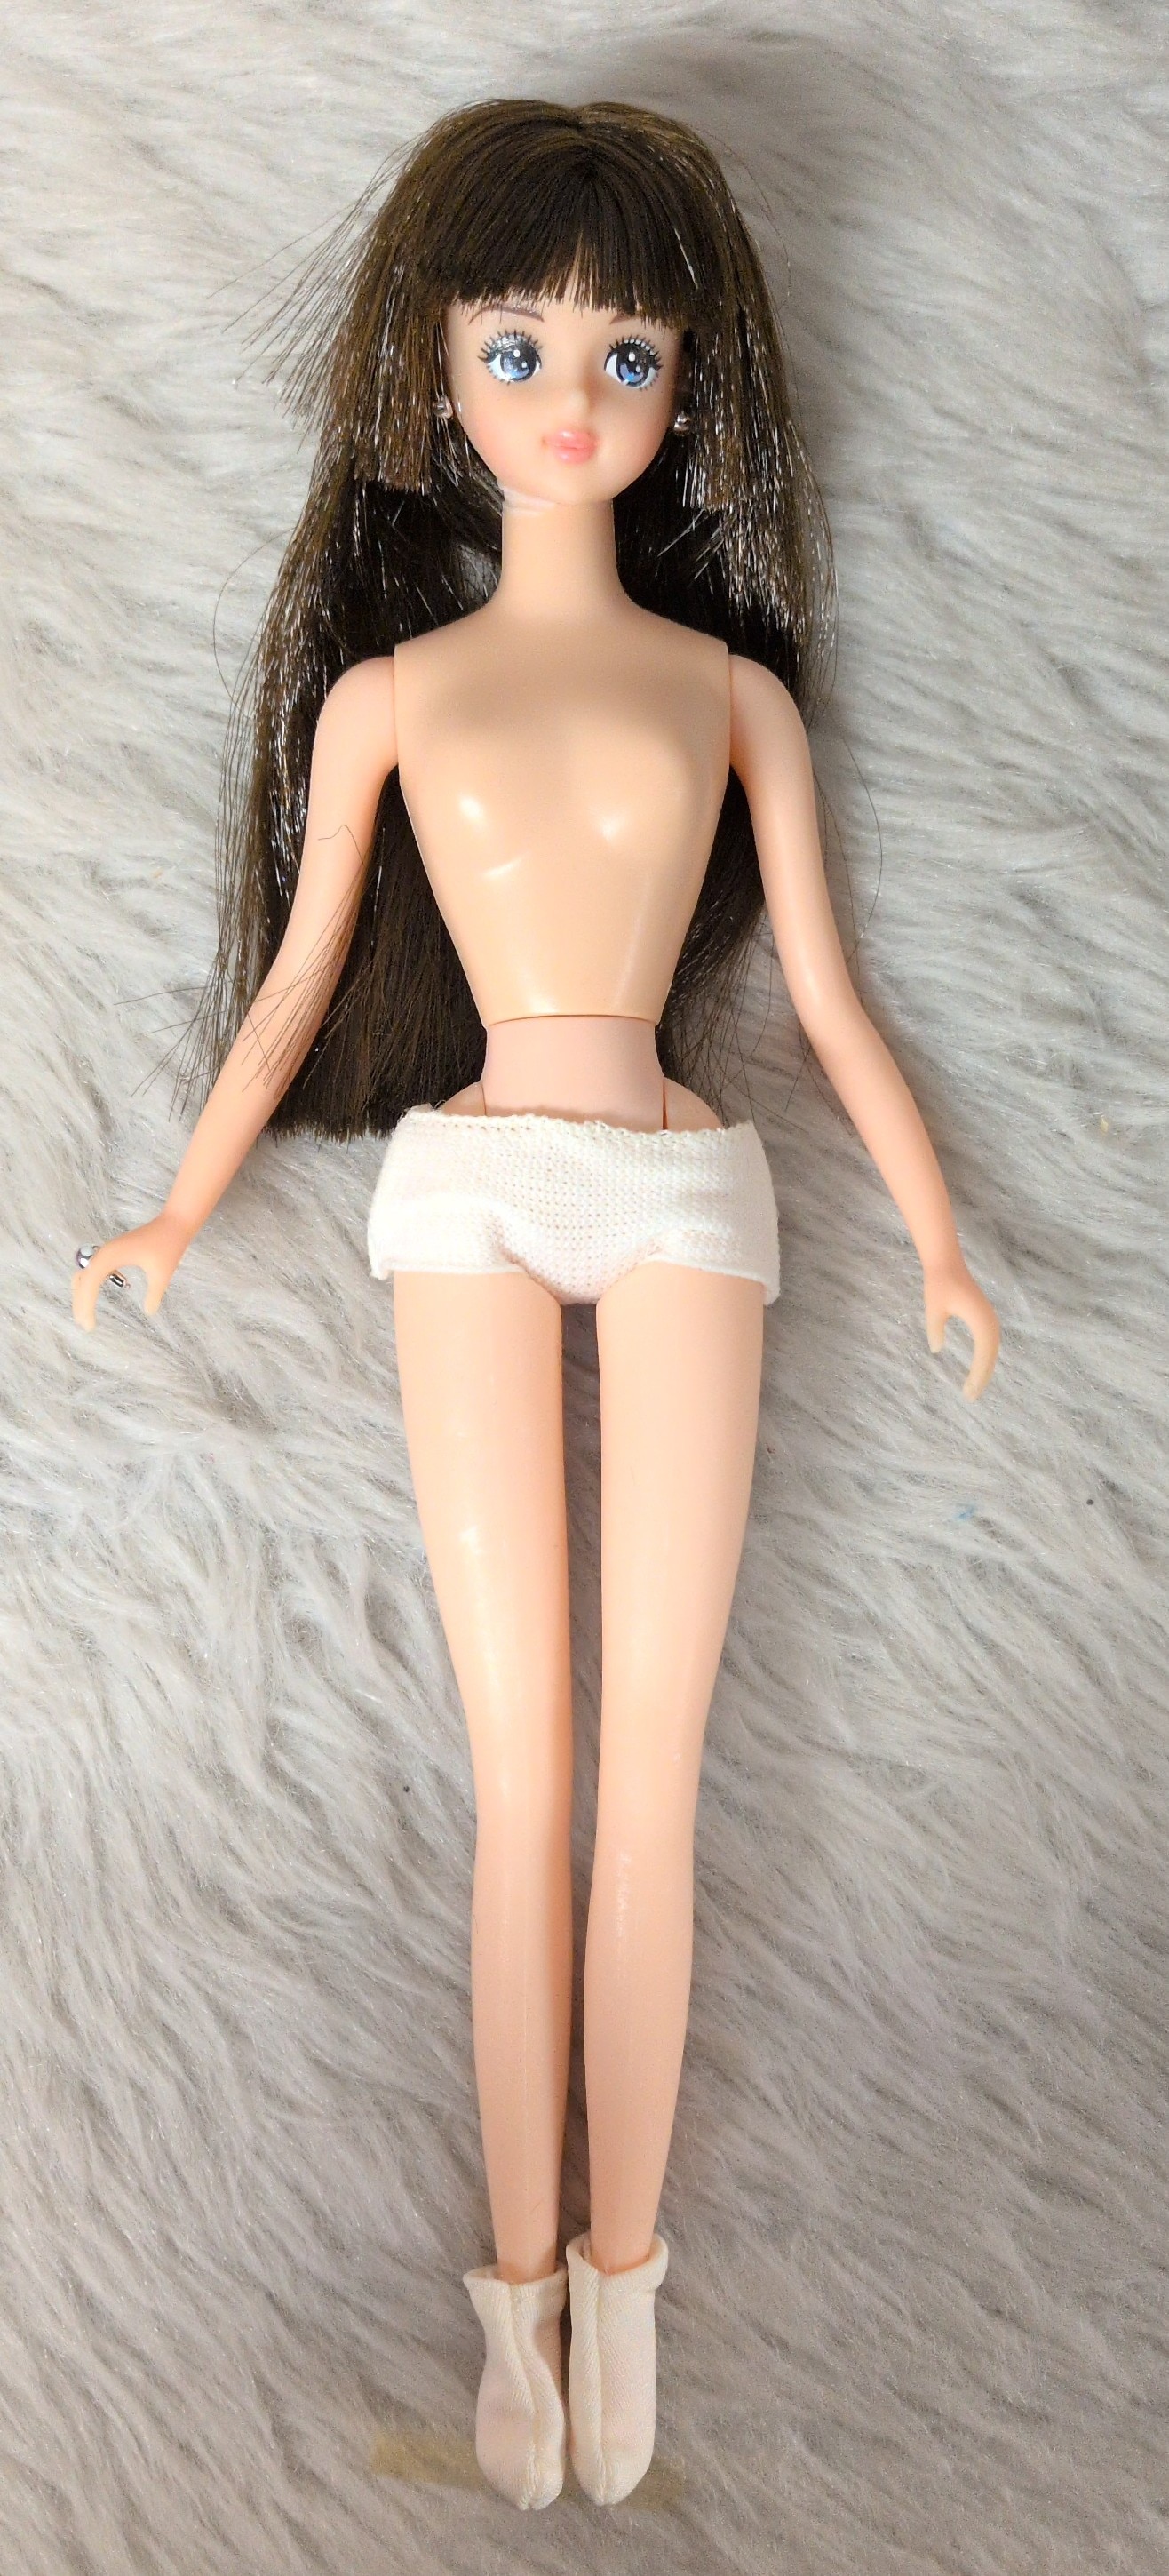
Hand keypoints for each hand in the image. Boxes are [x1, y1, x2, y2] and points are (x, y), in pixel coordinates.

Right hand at [71, 1210, 193, 1330]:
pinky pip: (96, 1270)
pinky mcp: (114, 1252)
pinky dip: (91, 1284)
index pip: (89, 1284)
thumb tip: (149, 1312)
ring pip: (86, 1275)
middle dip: (81, 1303)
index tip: (90, 1326)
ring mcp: (107, 1251)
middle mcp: (104, 1252)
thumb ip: (154, 1295)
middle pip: (83, 1281)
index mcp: (110, 1256)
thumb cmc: (169, 1245)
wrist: (174, 1222)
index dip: (85, 1306)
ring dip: (83, 1293)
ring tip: (86, 1315)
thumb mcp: (162, 1274)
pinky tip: (94, 1296)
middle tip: (85, 1326)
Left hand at [923, 1259, 999, 1400]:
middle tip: (970, 1397)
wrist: (947, 1263)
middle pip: (990, 1356)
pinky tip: (977, 1370)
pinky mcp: (985, 1318)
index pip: (983, 1355)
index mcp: (980, 1320)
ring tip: (972, 1388)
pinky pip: (988, 1343)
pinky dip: (984, 1358)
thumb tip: (936, 1349)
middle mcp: (990, 1321)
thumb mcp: (934, 1309)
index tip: (968, 1391)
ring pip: (991, 1351)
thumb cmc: (939, 1284)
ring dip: (984, 1369)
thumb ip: (935, 1330)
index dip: (978, 1375)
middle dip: (982, 1377)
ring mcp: (989, 1319)